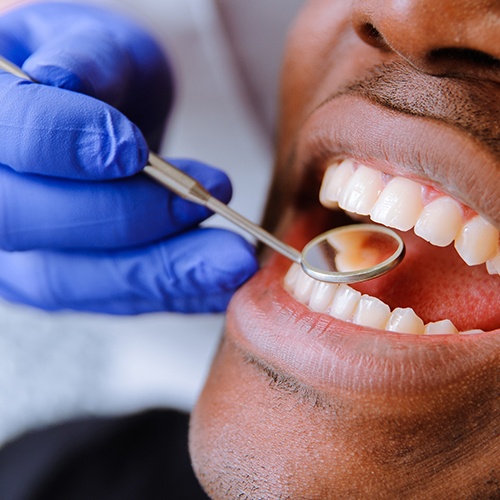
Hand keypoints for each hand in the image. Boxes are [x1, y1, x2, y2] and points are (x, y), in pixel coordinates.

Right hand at [0, 3, 257, 313]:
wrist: (103, 120)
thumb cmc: (101, 76)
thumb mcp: (99, 45)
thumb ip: (86, 58)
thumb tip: (64, 81)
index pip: (4, 137)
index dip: (64, 143)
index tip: (133, 149)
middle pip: (25, 223)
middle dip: (124, 219)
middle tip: (203, 204)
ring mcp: (14, 250)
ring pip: (68, 279)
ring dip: (159, 274)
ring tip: (231, 261)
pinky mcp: (60, 279)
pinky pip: (109, 299)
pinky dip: (170, 293)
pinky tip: (219, 283)